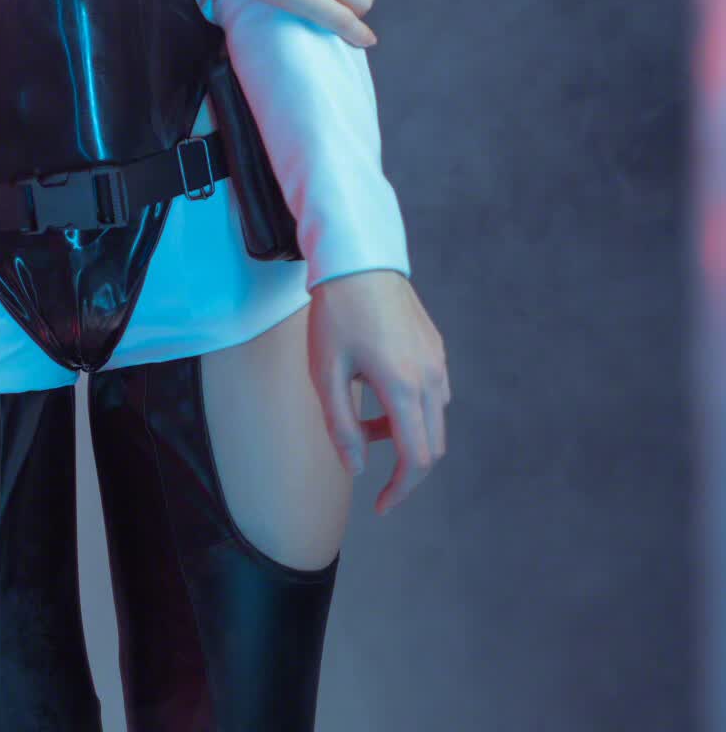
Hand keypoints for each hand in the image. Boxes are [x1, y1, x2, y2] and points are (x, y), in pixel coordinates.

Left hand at [307, 270, 449, 515]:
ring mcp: (438, 361)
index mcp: (404, 388)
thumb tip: (358, 470)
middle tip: (368, 462)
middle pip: (432, 445)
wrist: (358, 258)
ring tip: (361, 415)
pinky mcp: (435, 347)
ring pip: (434, 419)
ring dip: (404, 433)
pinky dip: (411, 408)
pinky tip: (377, 388)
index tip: (381, 506)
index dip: (401, 491)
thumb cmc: (336, 313)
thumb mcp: (327, 372)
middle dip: (403, 466)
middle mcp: (431, 378)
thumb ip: (342, 426)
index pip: (416, 460)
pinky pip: (433, 393)